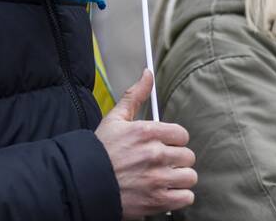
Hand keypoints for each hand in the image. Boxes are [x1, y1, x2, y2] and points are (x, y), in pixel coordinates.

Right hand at [95, 69, 196, 217]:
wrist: (85, 182)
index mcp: (147, 132)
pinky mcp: (158, 201)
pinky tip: (166, 191)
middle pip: (188, 156)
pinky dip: (179, 196)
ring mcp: (158, 179)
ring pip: (190, 176)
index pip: (182, 134)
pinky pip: (186, 196)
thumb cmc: (100, 151)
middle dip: (176, 159)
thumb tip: (147, 74)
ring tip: (165, 178)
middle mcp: (155, 154)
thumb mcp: (115, 119)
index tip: (165, 145)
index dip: (173, 140)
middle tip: (162, 163)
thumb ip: (135, 95)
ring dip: (179, 178)